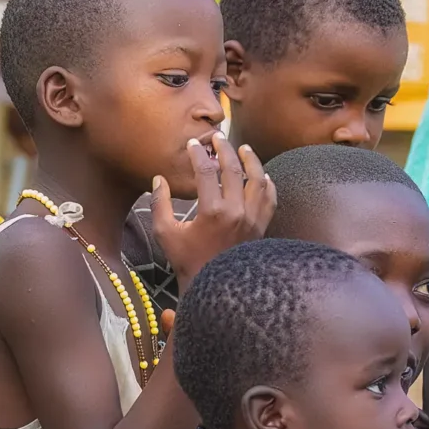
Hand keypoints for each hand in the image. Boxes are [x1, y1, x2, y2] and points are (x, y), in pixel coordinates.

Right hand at [150, 133, 274, 284]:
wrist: (216, 290)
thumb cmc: (189, 263)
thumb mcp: (166, 234)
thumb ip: (160, 204)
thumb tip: (159, 180)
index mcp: (212, 211)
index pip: (206, 171)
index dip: (198, 153)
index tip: (193, 144)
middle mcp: (237, 212)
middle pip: (234, 169)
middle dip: (225, 149)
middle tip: (217, 137)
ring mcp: (253, 220)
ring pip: (258, 180)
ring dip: (251, 161)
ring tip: (244, 149)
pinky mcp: (262, 228)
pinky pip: (270, 200)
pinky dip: (267, 185)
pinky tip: (262, 176)